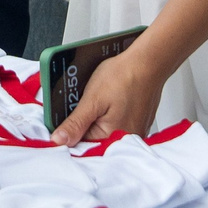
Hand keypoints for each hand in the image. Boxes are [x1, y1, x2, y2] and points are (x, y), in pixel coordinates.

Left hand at [50, 47, 164, 144]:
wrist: (148, 62)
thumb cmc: (125, 77)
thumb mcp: (92, 100)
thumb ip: (75, 123)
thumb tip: (59, 140)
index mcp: (113, 138)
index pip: (81, 145)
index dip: (70, 130)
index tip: (65, 119)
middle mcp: (126, 139)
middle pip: (93, 138)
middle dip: (84, 122)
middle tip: (85, 104)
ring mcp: (134, 130)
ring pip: (104, 129)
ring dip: (96, 117)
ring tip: (98, 100)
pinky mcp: (137, 122)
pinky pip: (116, 122)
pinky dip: (108, 113)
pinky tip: (108, 100)